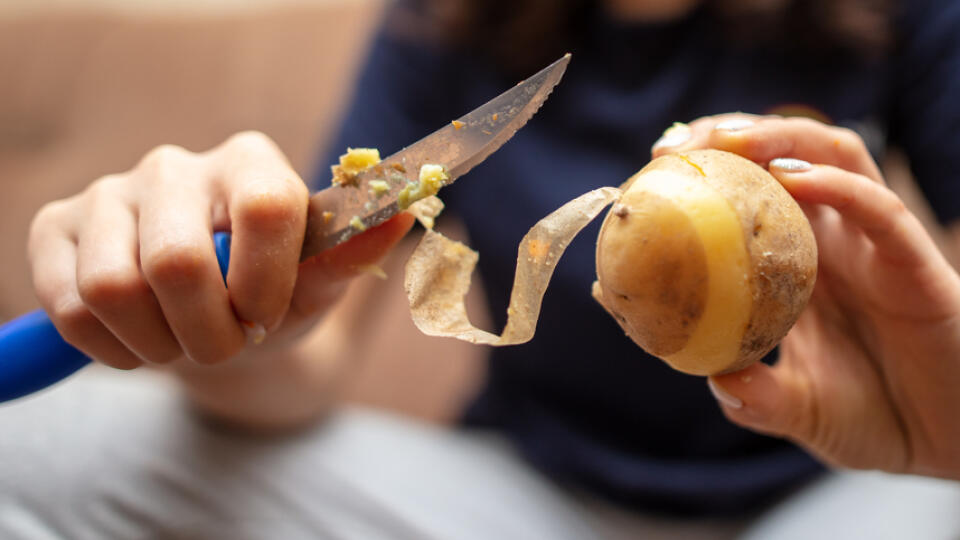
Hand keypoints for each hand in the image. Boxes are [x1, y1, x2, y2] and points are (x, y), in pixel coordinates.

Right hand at [28, 131, 413, 369]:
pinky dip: (113, 349)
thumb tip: (406, 209)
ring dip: (158, 346)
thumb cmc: (269, 297)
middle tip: (224, 345)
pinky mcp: (55, 226)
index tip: (266, 317)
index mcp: (252, 164)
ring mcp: (109, 191)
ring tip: (181, 342)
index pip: (264, 208)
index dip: (265, 282)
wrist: (208, 319)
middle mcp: (175, 164)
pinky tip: (138, 339)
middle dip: (209, 335)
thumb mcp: (316, 285)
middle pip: (177, 263)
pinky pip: (71, 307)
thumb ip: (354, 254)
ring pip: (114, 289)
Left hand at [653, 114, 959, 479]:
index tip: (650, 172)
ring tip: (726, 141)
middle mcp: (835, 242)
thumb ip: (754, 396)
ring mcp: (875, 245)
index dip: (704, 172)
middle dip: (727, 136)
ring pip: (834, 157)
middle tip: (672, 147)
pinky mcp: (914, 262)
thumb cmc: (878, 419)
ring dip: (778, 139)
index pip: (750, 194)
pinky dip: (837, 185)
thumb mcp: (798, 411)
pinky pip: (879, 209)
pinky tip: (793, 179)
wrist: (951, 442)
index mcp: (802, 265)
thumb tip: (709, 377)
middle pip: (784, 157)